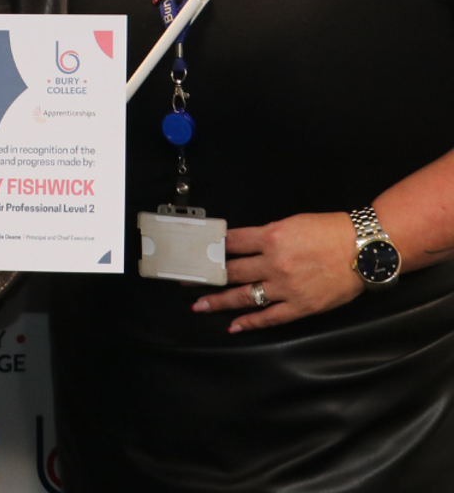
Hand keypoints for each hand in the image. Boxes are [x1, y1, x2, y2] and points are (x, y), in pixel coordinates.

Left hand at [191, 211, 361, 331]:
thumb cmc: (328, 231)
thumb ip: (264, 235)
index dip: (209, 248)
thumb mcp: (290, 223)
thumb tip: (239, 244)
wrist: (363, 250)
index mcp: (271, 236)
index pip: (230, 242)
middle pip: (230, 270)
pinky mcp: (301, 306)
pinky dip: (250, 322)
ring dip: (218, 301)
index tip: (193, 252)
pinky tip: (234, 325)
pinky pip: (269, 317)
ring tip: (199, 305)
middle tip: (185, 280)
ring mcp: (286, 287)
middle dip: (205, 275)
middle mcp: (274, 262)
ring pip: (244, 296)